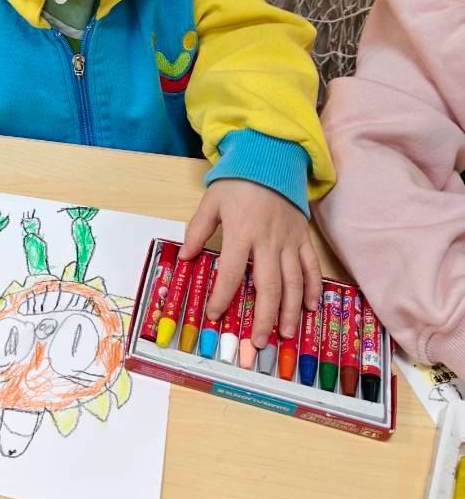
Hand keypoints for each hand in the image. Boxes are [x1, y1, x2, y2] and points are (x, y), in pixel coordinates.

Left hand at [180, 180, 320, 347]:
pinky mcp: (303, 237)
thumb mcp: (211, 201)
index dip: (223, 295)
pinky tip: (310, 307)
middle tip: (257, 341)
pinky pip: (310, 266)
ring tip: (286, 334)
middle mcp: (268, 241)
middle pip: (267, 285)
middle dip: (263, 316)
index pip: (231, 271)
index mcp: (242, 232)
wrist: (271, 157)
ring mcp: (289, 240)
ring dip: (290, 310)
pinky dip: (312, 287)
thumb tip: (187, 257)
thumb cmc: (238, 181)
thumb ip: (198, 230)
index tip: (216, 314)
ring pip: (292, 281)